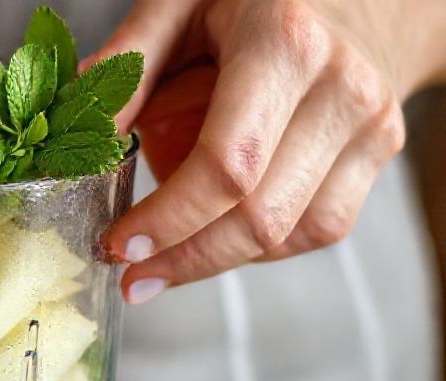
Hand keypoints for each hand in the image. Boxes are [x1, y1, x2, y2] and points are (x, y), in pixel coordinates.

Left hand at [89, 0, 445, 303]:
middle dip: (184, 259)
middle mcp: (339, 88)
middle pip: (259, 215)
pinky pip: (316, 228)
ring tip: (163, 261)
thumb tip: (79, 133)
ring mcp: (368, 126)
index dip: (169, 219)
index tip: (119, 246)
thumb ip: (128, 64)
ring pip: (289, 234)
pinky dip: (258, 246)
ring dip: (215, 261)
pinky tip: (216, 235)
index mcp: (282, 44)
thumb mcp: (181, 4)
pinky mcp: (377, 155)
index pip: (227, 164)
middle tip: (132, 276)